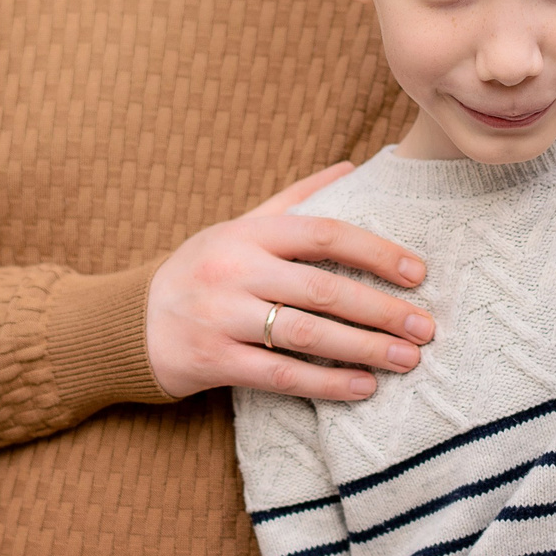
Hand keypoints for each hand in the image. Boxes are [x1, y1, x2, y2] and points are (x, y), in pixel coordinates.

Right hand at [146, 163, 435, 400]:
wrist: (130, 323)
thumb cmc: (202, 269)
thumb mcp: (240, 226)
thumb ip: (296, 199)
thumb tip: (353, 167)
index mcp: (249, 233)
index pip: (324, 233)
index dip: (376, 251)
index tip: (418, 272)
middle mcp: (235, 270)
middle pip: (323, 288)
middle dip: (381, 310)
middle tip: (425, 327)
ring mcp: (222, 316)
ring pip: (307, 334)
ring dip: (364, 349)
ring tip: (407, 360)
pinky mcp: (214, 360)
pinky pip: (280, 375)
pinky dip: (326, 384)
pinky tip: (363, 388)